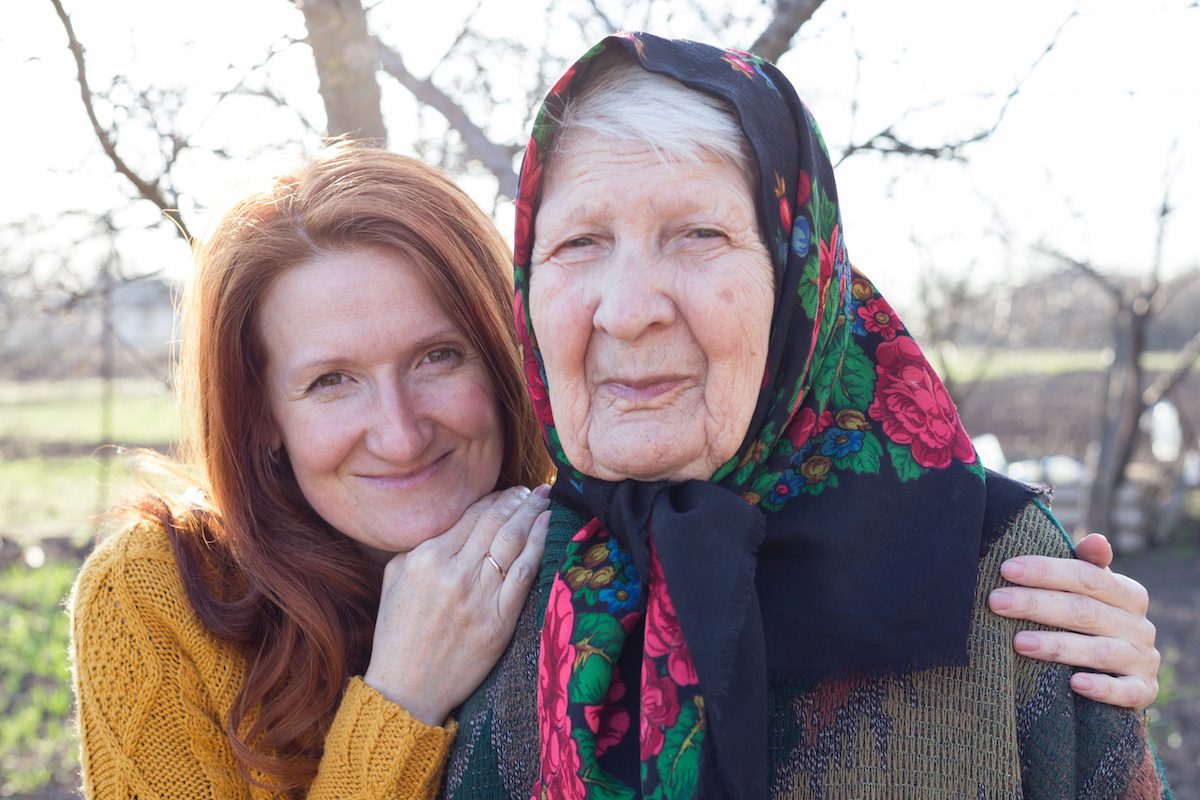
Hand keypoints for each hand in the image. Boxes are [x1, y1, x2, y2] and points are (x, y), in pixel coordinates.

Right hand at [363, 484, 550, 724]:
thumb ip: (420, 545)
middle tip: (532, 490)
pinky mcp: (498, 621)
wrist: (406, 688)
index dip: (494, 499)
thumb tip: (455, 522)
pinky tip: (547, 527)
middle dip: (517, 500)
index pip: (470, 515)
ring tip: (544, 500)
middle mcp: (453, 573)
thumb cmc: (397, 633)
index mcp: (425, 558)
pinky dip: (538, 546)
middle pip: (495, 523)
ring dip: (532, 515)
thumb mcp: (394, 578)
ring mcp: (478, 597)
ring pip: (512, 542)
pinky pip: (524, 575)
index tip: (508, 492)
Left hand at [988, 533, 1158, 709]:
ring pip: (1100, 651)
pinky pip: (1126, 691)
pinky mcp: (1143, 692)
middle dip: (1037, 604)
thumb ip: (1087, 565)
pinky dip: (1102, 688)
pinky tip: (1075, 684)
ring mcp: (1143, 659)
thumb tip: (1095, 539)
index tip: (1007, 569)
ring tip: (1018, 642)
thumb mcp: (1090, 592)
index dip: (1047, 571)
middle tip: (996, 601)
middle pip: (1085, 611)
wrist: (1123, 675)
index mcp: (1128, 594)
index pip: (1087, 576)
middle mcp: (1139, 626)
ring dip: (1058, 646)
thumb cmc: (1092, 622)